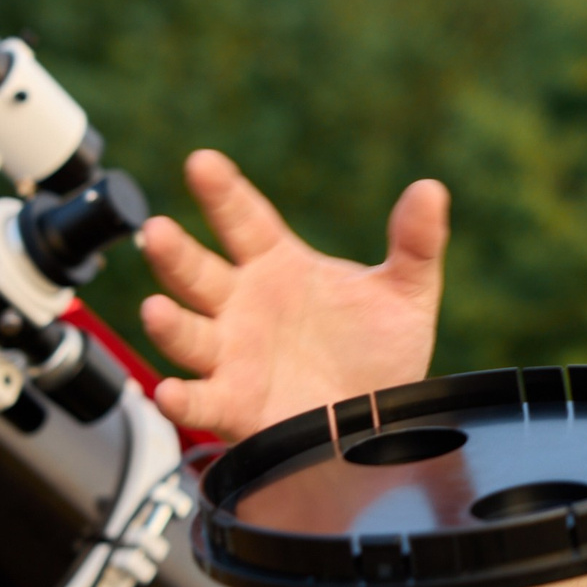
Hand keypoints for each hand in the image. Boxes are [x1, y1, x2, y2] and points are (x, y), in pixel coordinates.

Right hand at [136, 150, 447, 441]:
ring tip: (155, 310)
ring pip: (190, 334)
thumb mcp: (405, 294)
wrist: (381, 423)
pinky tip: (169, 392)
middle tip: (157, 231)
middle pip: (198, 273)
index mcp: (276, 266)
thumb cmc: (380, 353)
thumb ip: (416, 244)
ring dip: (169, 324)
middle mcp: (243, 307)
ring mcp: (233, 356)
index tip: (201, 163)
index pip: (243, 220)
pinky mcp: (235, 405)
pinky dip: (181, 399)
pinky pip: (201, 401)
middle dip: (175, 254)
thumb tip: (431, 190)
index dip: (221, 192)